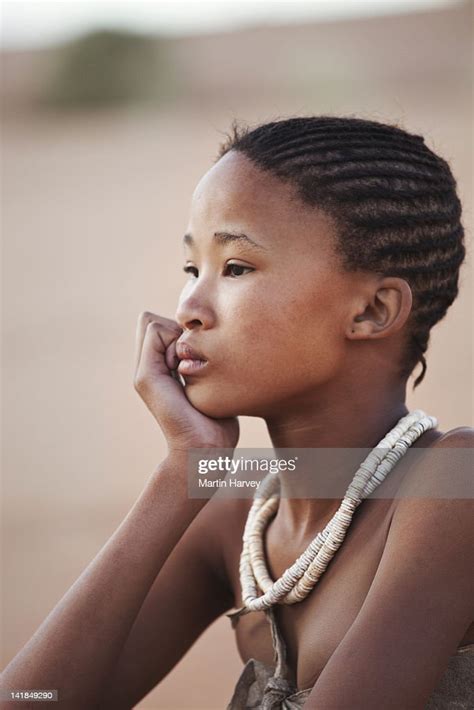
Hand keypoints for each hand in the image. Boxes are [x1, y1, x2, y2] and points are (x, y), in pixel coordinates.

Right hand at [133, 312, 239, 454]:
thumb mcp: (212, 383)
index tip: (200, 355)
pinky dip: (175, 340)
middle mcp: (148, 369)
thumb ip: (204, 362)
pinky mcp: (146, 376)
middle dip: (178, 329)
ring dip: (178, 335)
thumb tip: (211, 340)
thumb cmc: (218, 422)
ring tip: (190, 364)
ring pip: (153, 322)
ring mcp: (144, 372)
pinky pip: (154, 332)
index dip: (182, 330)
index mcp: (161, 369)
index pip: (162, 325)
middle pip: (154, 320)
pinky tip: (186, 367)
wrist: (205, 451)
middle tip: (194, 358)